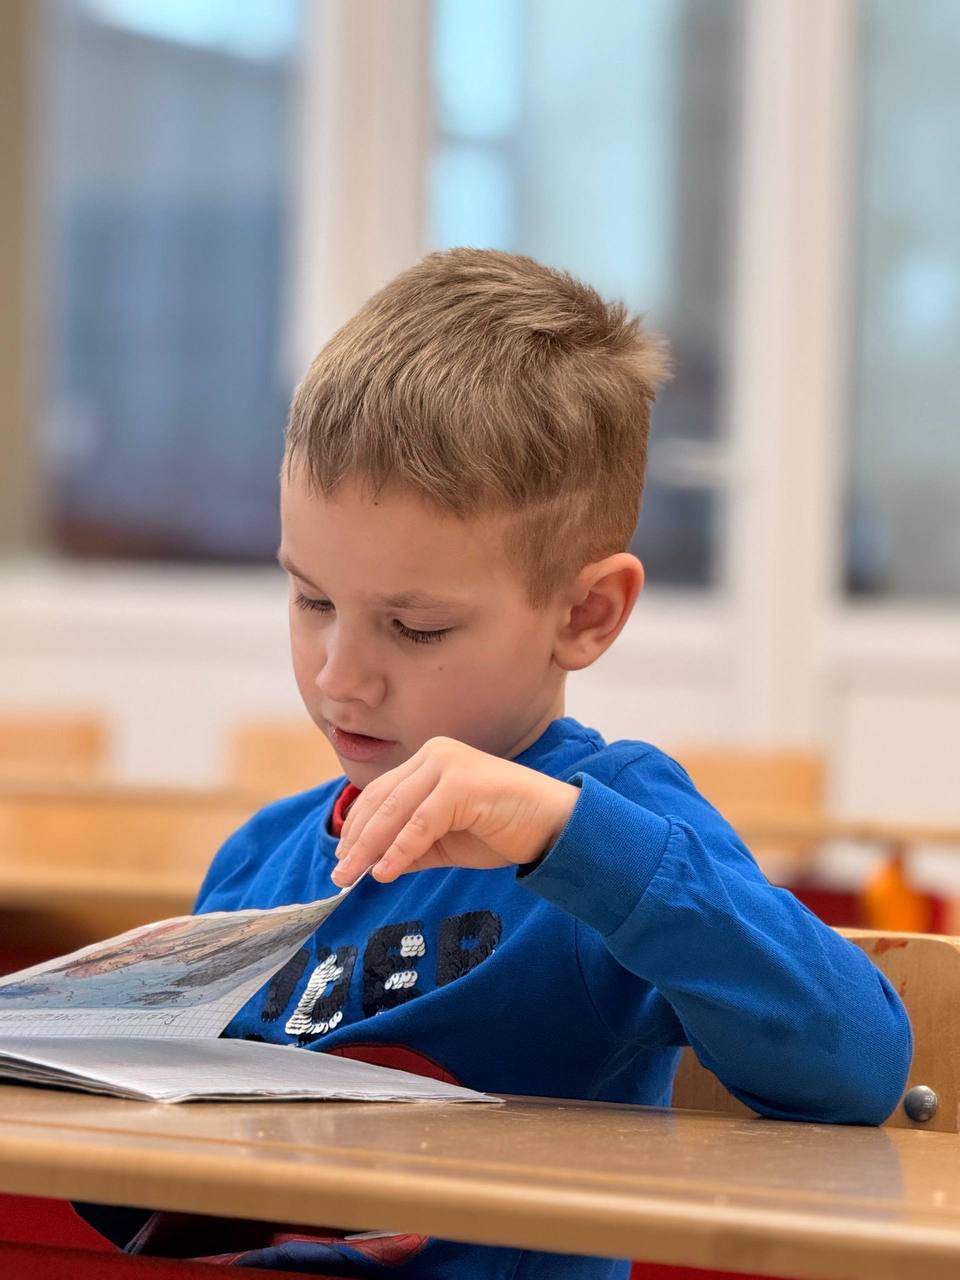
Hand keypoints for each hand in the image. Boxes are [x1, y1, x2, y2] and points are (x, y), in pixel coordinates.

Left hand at [330, 737, 579, 885]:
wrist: (553, 825)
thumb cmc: (503, 828)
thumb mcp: (444, 841)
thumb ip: (409, 846)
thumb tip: (370, 865)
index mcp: (429, 761)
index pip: (379, 794)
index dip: (356, 827)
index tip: (342, 859)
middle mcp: (435, 754)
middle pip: (381, 800)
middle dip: (357, 840)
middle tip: (339, 874)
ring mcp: (448, 765)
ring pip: (395, 810)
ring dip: (370, 847)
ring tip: (353, 876)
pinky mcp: (462, 784)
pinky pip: (421, 822)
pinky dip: (400, 849)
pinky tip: (386, 872)